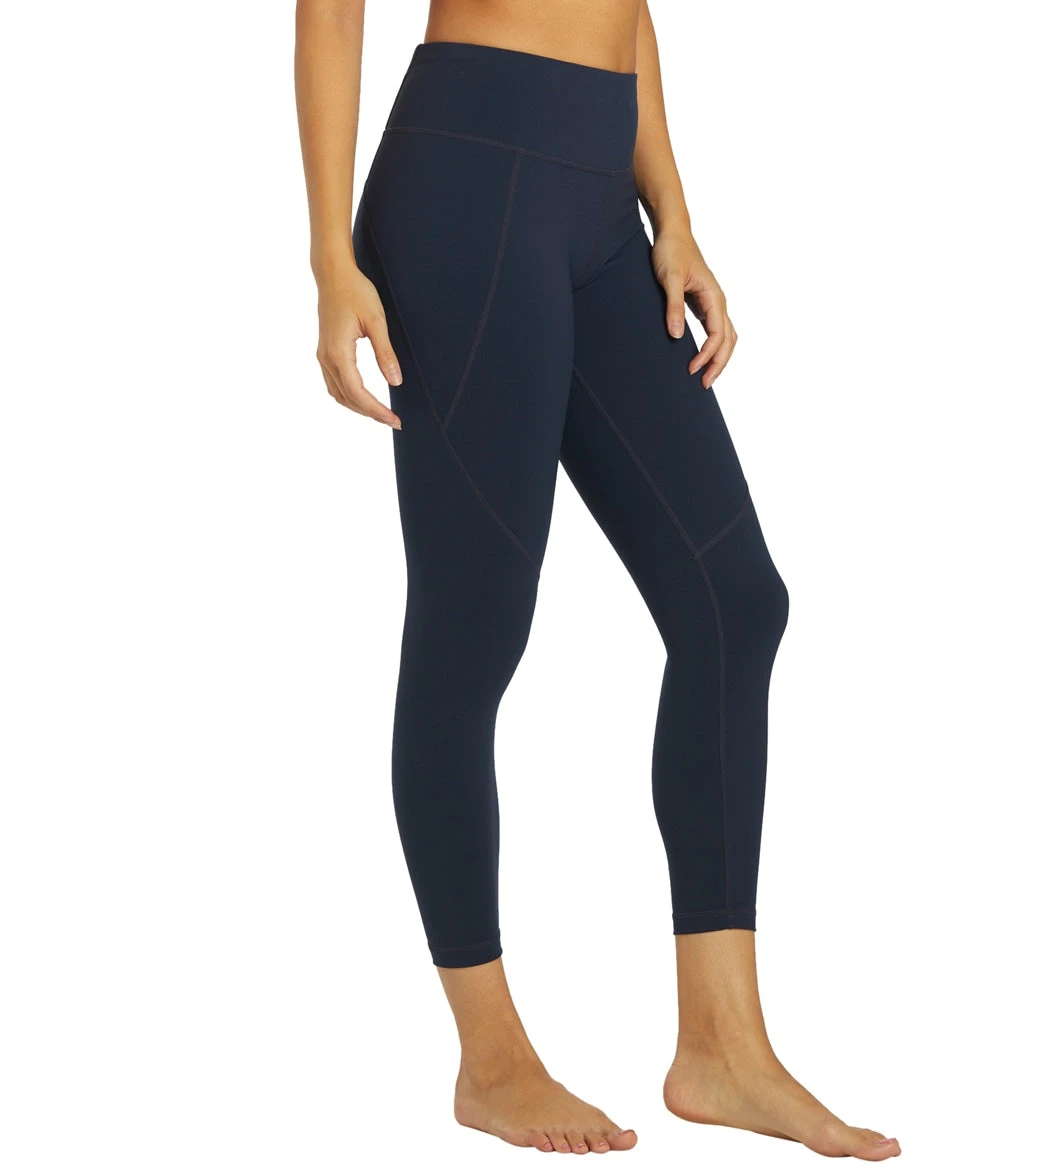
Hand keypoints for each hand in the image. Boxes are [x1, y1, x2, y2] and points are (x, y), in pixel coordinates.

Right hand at [315, 264, 403, 428]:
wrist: (333, 275)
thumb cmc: (355, 292)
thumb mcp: (376, 321)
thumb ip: (385, 353)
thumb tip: (395, 382)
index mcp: (338, 353)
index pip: (358, 393)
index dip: (377, 410)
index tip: (395, 420)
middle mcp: (326, 358)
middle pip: (348, 398)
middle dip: (370, 413)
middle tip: (393, 421)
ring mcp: (323, 356)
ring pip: (338, 394)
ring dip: (358, 407)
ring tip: (381, 414)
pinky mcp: (325, 352)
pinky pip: (334, 383)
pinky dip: (349, 396)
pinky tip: (363, 398)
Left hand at [650, 227, 737, 389]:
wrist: (673, 233)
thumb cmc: (672, 252)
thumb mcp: (670, 278)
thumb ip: (674, 306)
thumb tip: (677, 335)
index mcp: (714, 297)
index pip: (718, 334)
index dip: (707, 355)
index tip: (691, 369)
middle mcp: (718, 302)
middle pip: (728, 340)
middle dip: (718, 364)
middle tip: (703, 384)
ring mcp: (713, 304)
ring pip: (726, 337)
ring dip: (719, 358)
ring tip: (706, 377)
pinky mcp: (704, 304)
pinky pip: (716, 331)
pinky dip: (713, 347)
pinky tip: (702, 358)